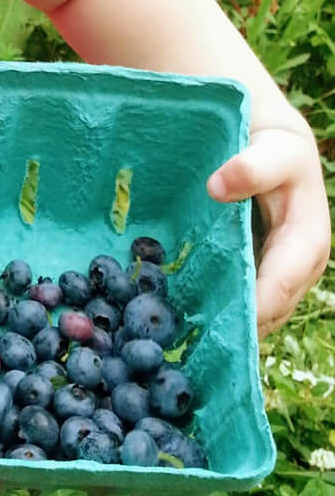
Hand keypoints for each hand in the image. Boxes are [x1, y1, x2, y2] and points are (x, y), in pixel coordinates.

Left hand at [207, 125, 329, 336]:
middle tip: (193, 346)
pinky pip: (245, 301)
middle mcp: (300, 268)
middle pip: (270, 310)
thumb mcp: (271, 150)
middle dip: (236, 328)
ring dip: (228, 327)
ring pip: (259, 314)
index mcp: (308, 242)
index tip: (220, 328)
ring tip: (187, 342)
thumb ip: (251, 167)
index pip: (279, 285)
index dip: (252, 308)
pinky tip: (189, 321)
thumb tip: (218, 187)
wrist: (276, 149)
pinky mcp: (262, 274)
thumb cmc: (273, 150)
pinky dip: (222, 312)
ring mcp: (282, 275)